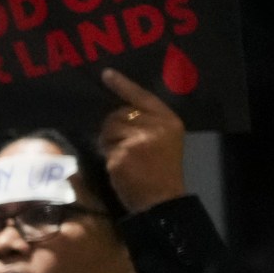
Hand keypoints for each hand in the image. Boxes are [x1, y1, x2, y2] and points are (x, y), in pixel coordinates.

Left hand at [98, 68, 186, 212]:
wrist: (162, 198)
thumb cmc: (161, 169)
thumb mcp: (163, 139)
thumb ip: (147, 122)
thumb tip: (118, 110)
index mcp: (168, 119)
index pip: (142, 96)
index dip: (123, 85)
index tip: (106, 74)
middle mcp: (155, 126)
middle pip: (118, 114)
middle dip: (113, 128)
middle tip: (122, 146)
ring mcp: (138, 140)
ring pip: (108, 129)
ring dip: (108, 142)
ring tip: (123, 156)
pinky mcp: (123, 154)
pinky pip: (105, 148)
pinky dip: (108, 156)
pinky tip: (121, 167)